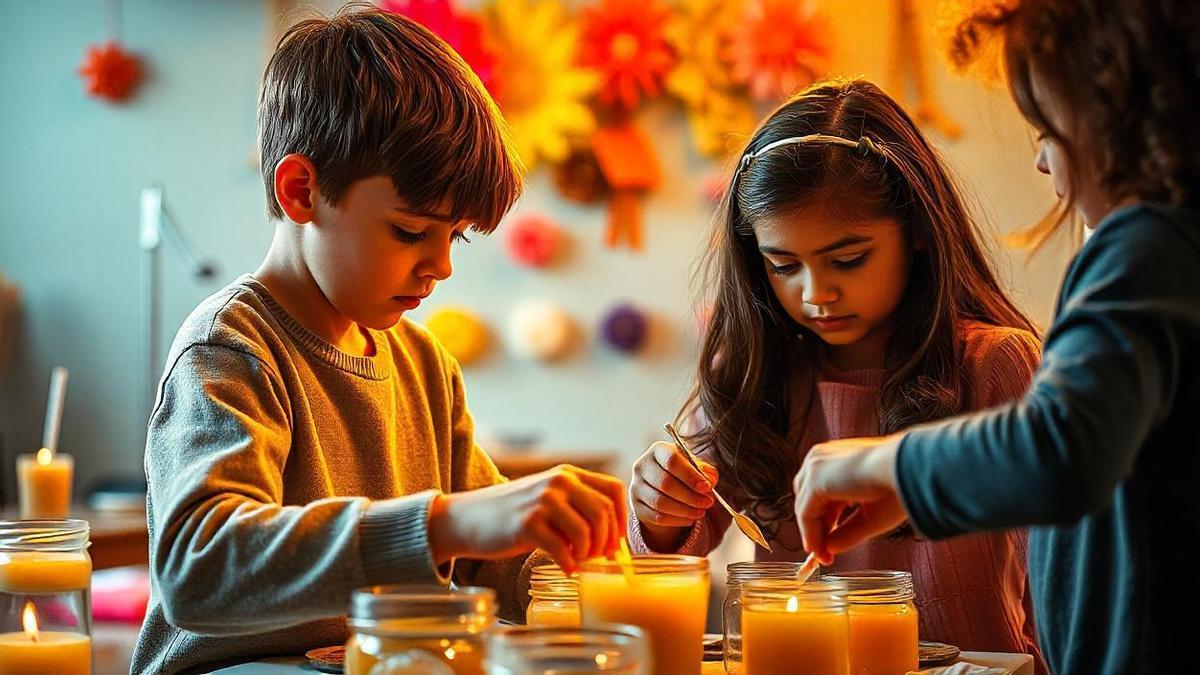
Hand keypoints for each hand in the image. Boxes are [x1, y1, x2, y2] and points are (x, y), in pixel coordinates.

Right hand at [428, 465, 626, 573]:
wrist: (468, 518)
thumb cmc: (514, 514)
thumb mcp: (549, 499)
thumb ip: (577, 508)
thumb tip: (613, 540)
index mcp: (568, 474)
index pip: (613, 491)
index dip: (622, 520)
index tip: (616, 542)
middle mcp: (558, 482)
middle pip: (603, 513)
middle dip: (606, 542)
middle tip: (598, 558)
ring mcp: (542, 501)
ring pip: (586, 532)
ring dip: (587, 554)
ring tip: (578, 561)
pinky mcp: (527, 523)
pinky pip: (562, 550)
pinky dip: (569, 565)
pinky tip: (565, 568)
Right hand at [631, 441, 717, 550]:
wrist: (662, 487)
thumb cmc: (682, 473)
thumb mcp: (695, 466)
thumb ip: (705, 472)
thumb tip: (708, 483)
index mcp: (658, 450)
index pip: (671, 460)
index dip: (690, 475)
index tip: (706, 487)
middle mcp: (642, 466)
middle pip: (665, 483)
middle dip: (690, 496)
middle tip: (708, 502)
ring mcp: (636, 487)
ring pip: (660, 502)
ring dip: (685, 510)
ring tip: (701, 512)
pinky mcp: (636, 506)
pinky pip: (656, 516)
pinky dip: (676, 520)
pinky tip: (690, 518)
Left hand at [793, 434, 907, 563]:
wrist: (907, 469)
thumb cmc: (899, 485)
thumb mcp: (871, 515)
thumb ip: (847, 531)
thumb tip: (828, 548)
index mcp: (838, 457)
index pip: (820, 491)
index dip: (824, 520)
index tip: (829, 545)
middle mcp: (822, 457)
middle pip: (808, 499)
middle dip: (817, 527)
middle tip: (825, 553)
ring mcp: (816, 466)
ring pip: (805, 507)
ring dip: (813, 533)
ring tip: (824, 556)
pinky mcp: (815, 479)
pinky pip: (805, 514)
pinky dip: (810, 535)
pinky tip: (821, 552)